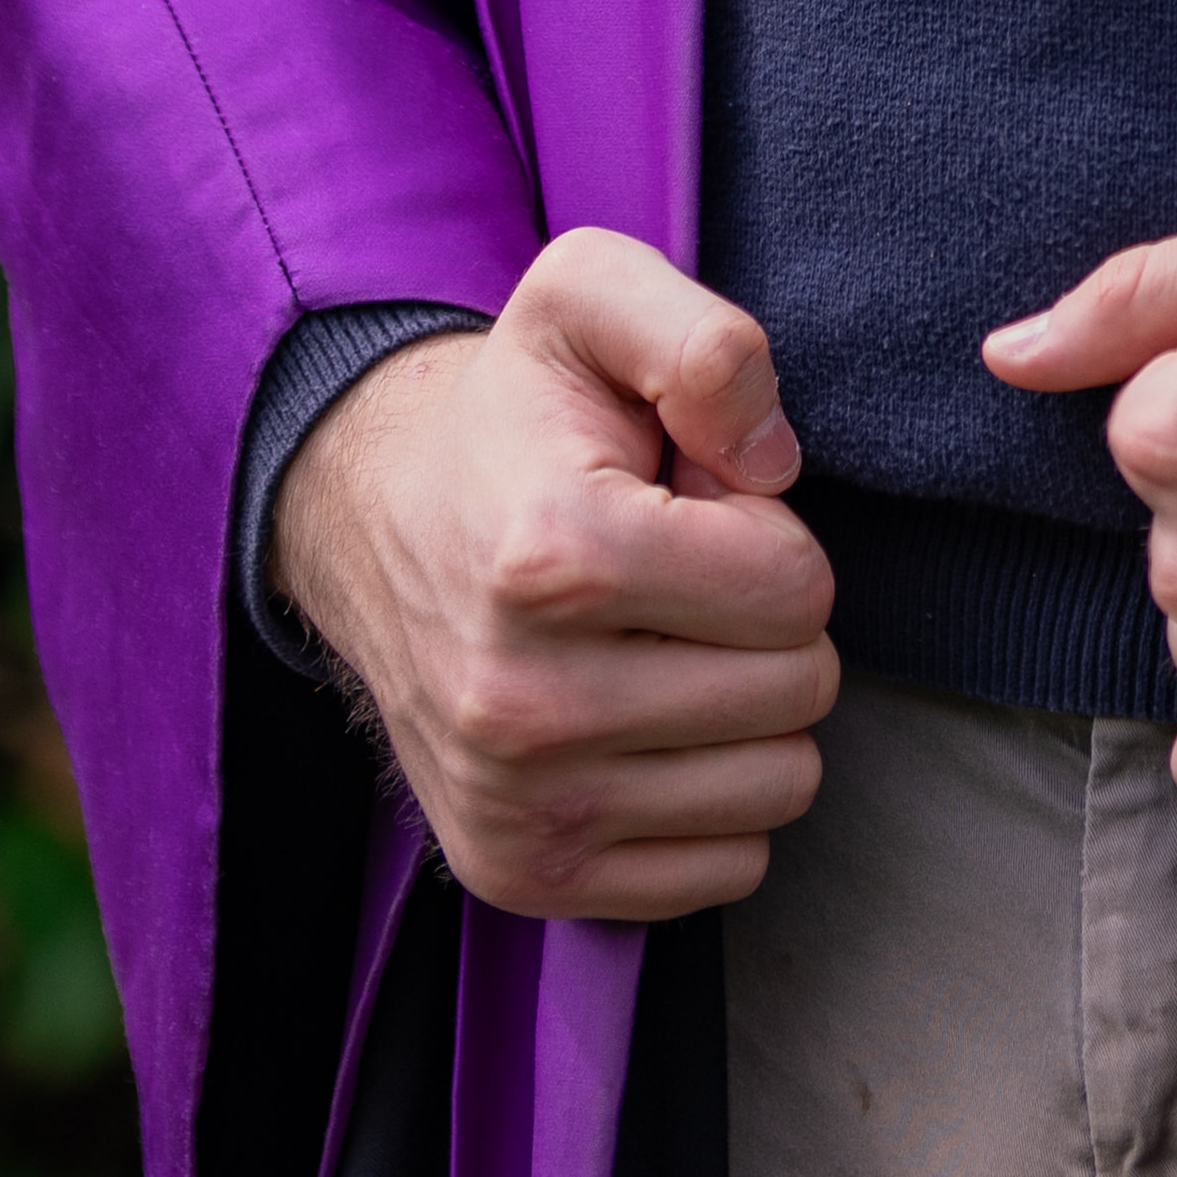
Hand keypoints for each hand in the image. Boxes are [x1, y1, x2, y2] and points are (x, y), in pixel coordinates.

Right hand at [269, 229, 837, 918]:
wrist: (378, 521)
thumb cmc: (517, 415)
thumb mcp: (593, 298)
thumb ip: (705, 340)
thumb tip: (774, 464)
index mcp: (552, 555)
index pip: (795, 587)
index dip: (770, 530)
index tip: (696, 506)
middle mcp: (522, 702)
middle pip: (797, 692)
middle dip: (767, 621)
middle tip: (680, 579)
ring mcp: (518, 807)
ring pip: (776, 787)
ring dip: (749, 711)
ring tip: (663, 643)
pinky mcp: (522, 877)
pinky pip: (727, 869)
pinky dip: (713, 796)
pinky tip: (647, 724)